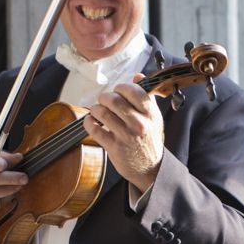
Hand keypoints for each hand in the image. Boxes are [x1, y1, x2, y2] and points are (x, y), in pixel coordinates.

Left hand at [84, 77, 163, 193]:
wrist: (150, 168)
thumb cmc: (150, 140)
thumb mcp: (154, 118)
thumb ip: (146, 97)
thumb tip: (138, 76)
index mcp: (150, 114)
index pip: (133, 90)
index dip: (121, 88)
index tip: (117, 91)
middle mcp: (139, 124)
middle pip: (114, 100)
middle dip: (104, 97)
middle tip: (103, 101)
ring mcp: (126, 136)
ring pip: (102, 113)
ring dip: (95, 109)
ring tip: (97, 111)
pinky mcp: (114, 147)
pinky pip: (95, 129)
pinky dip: (89, 122)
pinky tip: (91, 121)